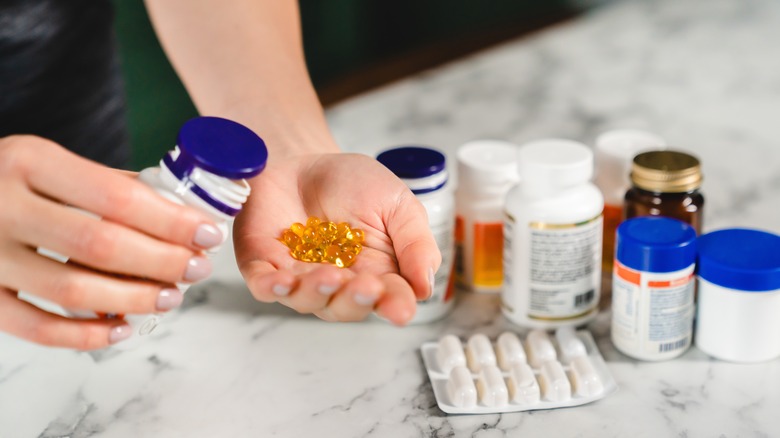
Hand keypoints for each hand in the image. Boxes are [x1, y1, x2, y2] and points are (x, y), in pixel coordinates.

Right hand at [0, 135, 221, 349]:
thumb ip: (107, 184)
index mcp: (29, 160)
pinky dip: (84, 335)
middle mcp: (1, 205)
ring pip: (71, 290)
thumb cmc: (7, 180)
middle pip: (100, 245)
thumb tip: (179, 211)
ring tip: (169, 298)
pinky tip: (120, 328)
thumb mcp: (49, 162)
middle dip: (161, 262)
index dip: (171, 221)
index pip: (117, 198)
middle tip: (196, 269)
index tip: (207, 234)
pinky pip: (35, 327)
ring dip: (132, 299)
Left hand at [233, 153, 441, 324]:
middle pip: (346, 307)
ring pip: (307, 301)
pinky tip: (282, 281)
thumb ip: (415, 243)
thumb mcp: (397, 205)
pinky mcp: (264, 265)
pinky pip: (264, 285)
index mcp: (377, 273)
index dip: (394, 305)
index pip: (389, 298)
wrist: (306, 161)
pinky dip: (272, 288)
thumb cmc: (355, 184)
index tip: (401, 309)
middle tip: (366, 286)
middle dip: (355, 300)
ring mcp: (299, 278)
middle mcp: (339, 283)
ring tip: (329, 276)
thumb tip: (425, 287)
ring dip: (318, 293)